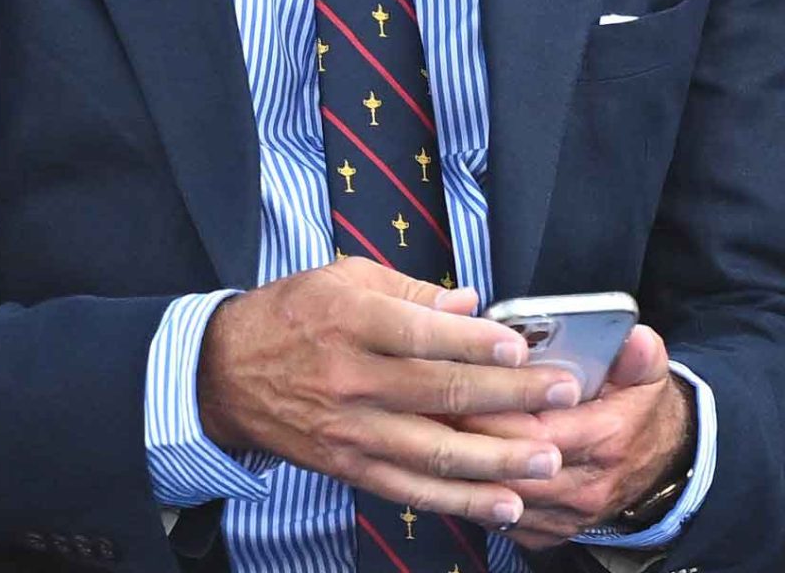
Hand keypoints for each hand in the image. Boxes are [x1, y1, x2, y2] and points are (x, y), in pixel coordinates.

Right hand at [196, 260, 578, 528]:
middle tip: (562, 397)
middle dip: (509, 396)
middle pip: (439, 393)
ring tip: (546, 461)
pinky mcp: (349, 466)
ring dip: (496, 461)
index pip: (422, 335)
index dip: (475, 343)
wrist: (222, 374)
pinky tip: (502, 504)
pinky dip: (459, 501)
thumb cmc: (293, 315)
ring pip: (432, 452)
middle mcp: (351, 380)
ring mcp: (350, 430)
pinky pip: (410, 488)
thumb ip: (413, 292)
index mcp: (352, 322)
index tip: (521, 347)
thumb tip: (472, 303)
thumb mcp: (346, 279)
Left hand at [454, 323, 692, 548]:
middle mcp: (585, 487)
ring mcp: (564, 517)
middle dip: (467, 439)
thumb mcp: (650, 373)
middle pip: (509, 468)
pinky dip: (473, 495)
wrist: (660, 464)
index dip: (496, 412)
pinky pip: (498, 519)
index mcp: (607, 439)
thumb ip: (639, 354)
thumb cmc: (641, 411)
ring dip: (462, 470)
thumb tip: (631, 338)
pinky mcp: (547, 533)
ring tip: (431, 435)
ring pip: (498, 499)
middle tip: (431, 408)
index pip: (538, 431)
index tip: (461, 385)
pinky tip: (451, 468)